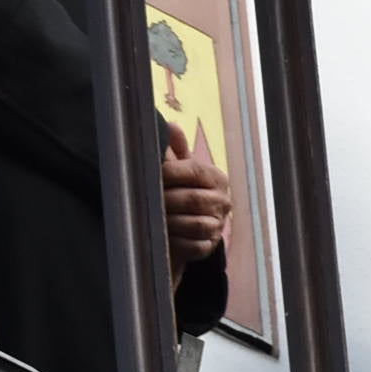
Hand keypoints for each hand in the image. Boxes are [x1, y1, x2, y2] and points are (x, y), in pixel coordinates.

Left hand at [160, 120, 229, 270]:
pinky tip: (165, 235)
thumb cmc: (179, 191)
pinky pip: (194, 245)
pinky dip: (177, 241)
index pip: (194, 171)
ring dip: (171, 222)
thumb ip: (175, 150)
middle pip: (193, 199)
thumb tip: (171, 125)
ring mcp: (218, 225)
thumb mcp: (178, 169)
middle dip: (167, 201)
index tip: (153, 175)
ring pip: (195, 224)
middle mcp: (223, 201)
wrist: (186, 227)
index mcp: (216, 178)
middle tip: (147, 200)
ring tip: (155, 218)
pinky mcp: (210, 246)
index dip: (170, 173)